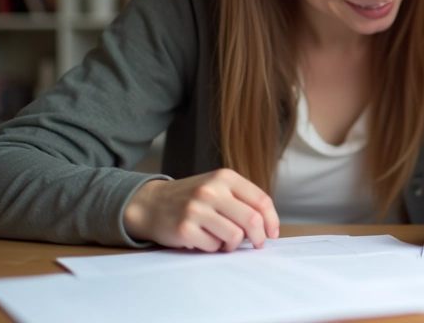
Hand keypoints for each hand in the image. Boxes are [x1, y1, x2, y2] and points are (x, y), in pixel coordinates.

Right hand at [122, 169, 279, 251]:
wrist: (151, 203)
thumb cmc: (192, 198)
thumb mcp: (218, 188)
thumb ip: (242, 200)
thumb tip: (269, 225)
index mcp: (225, 177)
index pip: (261, 201)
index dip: (272, 220)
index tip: (272, 233)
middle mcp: (211, 190)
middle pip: (252, 220)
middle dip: (259, 237)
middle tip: (257, 244)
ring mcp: (197, 209)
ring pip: (235, 236)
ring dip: (234, 244)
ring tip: (224, 240)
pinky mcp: (185, 228)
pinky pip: (213, 246)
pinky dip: (213, 247)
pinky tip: (204, 239)